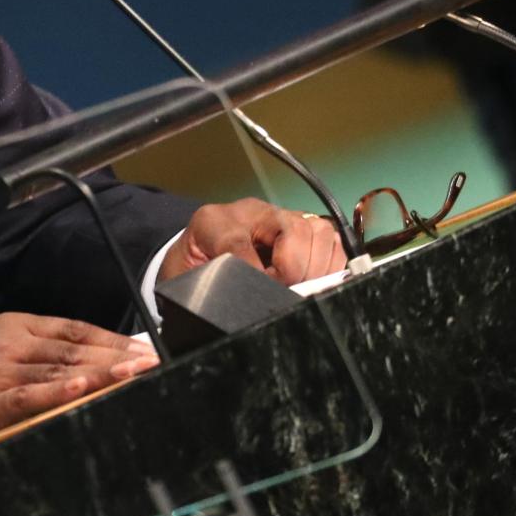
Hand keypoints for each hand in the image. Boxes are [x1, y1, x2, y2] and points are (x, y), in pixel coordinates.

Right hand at [0, 312, 157, 477]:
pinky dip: (60, 391)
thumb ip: (38, 353)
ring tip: (137, 375)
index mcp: (12, 325)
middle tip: (153, 362)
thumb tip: (92, 361)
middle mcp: (8, 342)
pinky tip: (86, 388)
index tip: (143, 348)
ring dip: (104, 373)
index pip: (75, 328)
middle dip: (118, 356)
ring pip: (61, 369)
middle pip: (75, 348)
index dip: (112, 339)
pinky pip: (32, 395)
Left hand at [158, 198, 345, 284]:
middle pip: (294, 228)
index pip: (240, 242)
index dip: (255, 275)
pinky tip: (315, 281)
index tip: (258, 296)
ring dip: (317, 266)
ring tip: (300, 287)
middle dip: (294, 268)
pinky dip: (330, 264)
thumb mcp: (184, 278)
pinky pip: (331, 239)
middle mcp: (252, 213)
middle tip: (283, 292)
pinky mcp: (300, 228)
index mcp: (215, 222)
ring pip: (319, 230)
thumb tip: (249, 303)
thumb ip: (207, 287)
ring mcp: (279, 217)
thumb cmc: (191, 268)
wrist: (194, 253)